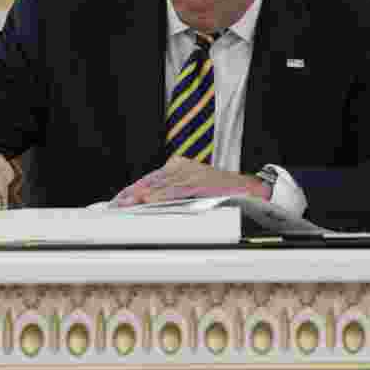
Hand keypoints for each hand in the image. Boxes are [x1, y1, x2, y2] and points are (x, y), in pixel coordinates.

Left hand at [110, 156, 268, 206]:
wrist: (251, 190)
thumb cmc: (223, 192)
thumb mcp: (196, 187)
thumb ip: (175, 190)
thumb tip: (149, 201)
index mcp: (181, 166)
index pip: (153, 178)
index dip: (134, 189)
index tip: (119, 200)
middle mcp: (186, 168)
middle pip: (154, 180)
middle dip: (134, 193)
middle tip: (118, 203)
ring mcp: (194, 174)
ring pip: (164, 185)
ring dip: (145, 194)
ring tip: (129, 202)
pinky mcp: (202, 183)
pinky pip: (179, 190)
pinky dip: (164, 195)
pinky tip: (152, 199)